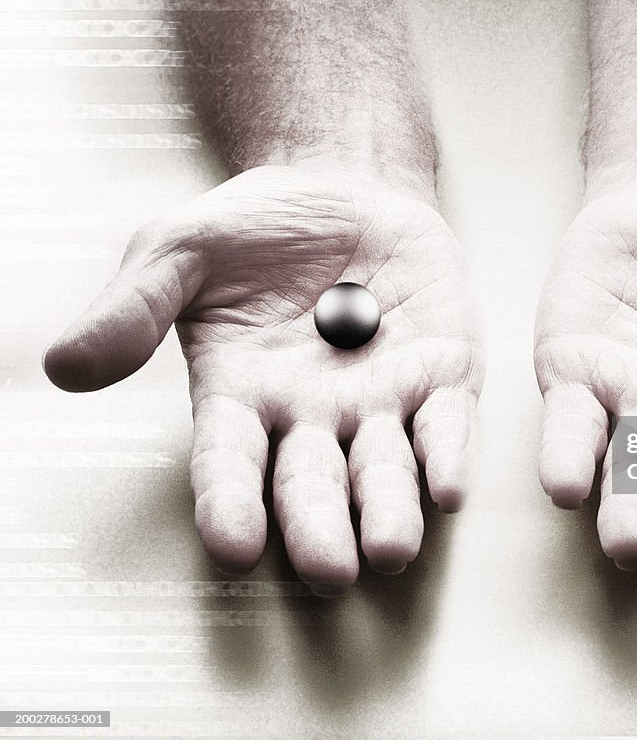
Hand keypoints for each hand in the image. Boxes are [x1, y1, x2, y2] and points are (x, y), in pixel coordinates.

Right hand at [44, 162, 482, 592]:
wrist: (340, 187)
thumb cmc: (256, 228)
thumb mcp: (180, 251)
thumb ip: (133, 306)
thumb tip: (65, 365)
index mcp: (241, 396)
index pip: (230, 463)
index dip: (231, 503)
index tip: (233, 544)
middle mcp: (311, 414)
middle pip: (314, 484)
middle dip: (322, 528)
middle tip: (330, 571)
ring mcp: (381, 398)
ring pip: (385, 468)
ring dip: (391, 509)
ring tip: (393, 547)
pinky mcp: (441, 372)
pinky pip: (447, 422)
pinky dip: (449, 454)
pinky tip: (450, 488)